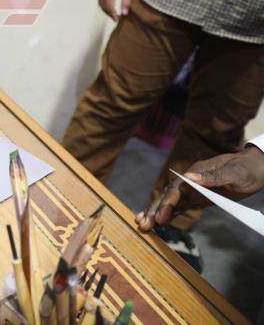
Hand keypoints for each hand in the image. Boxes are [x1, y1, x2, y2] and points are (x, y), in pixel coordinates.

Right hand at [98, 0, 135, 21]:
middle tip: (114, 18)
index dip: (113, 15)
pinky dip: (103, 3)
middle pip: (103, 7)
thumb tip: (124, 13)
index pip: (109, 8)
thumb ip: (126, 3)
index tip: (117, 20)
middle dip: (108, 14)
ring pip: (100, 3)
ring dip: (105, 9)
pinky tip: (108, 4)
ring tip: (112, 12)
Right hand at [135, 146, 263, 231]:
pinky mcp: (197, 199)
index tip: (160, 216)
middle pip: (168, 196)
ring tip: (142, 224)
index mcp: (195, 173)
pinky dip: (168, 215)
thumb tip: (188, 176)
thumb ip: (212, 176)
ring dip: (156, 213)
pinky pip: (180, 208)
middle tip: (143, 223)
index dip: (167, 203)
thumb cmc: (246, 170)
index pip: (176, 189)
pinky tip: (158, 223)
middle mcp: (189, 182)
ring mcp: (192, 191)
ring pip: (170, 203)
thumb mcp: (233, 173)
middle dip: (154, 210)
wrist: (255, 169)